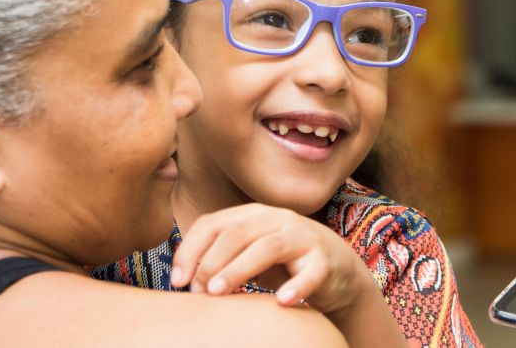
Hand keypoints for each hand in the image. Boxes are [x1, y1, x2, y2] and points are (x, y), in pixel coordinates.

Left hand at [169, 203, 374, 315]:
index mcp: (251, 215)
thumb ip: (220, 258)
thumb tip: (182, 280)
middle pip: (236, 233)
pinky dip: (296, 286)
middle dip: (211, 262)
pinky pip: (311, 271)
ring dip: (239, 269)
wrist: (338, 271)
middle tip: (197, 291)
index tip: (177, 281)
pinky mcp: (325, 260)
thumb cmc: (282, 264)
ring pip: (267, 247)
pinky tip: (281, 301)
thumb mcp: (248, 255)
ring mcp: (302, 237)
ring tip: (218, 292)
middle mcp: (276, 219)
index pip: (212, 224)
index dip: (190, 251)